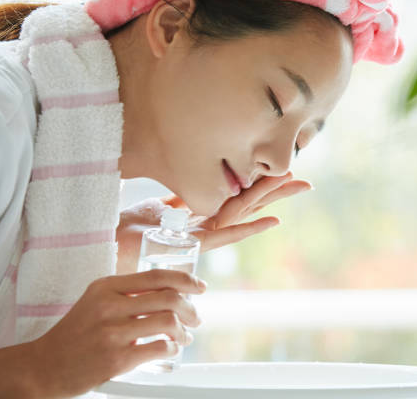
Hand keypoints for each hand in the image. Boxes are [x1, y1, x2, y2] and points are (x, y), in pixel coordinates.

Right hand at [28, 269, 205, 397]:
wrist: (43, 366)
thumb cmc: (75, 333)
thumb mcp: (95, 301)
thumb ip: (127, 293)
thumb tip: (169, 292)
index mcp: (106, 287)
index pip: (156, 276)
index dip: (185, 280)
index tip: (199, 287)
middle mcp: (109, 306)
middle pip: (168, 297)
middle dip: (190, 308)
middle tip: (196, 318)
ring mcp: (112, 332)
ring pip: (168, 322)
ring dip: (184, 331)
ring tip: (185, 337)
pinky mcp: (116, 358)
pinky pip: (159, 348)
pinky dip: (172, 348)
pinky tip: (171, 350)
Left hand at [116, 172, 311, 273]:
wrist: (110, 243)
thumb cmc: (132, 228)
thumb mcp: (160, 208)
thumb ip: (181, 204)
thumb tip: (196, 191)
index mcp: (204, 214)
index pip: (241, 196)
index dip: (263, 185)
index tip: (284, 172)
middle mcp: (209, 225)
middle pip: (250, 204)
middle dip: (277, 192)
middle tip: (306, 182)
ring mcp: (204, 236)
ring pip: (245, 213)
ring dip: (271, 200)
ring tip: (296, 187)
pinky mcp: (193, 244)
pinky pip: (226, 234)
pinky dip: (250, 227)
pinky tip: (273, 221)